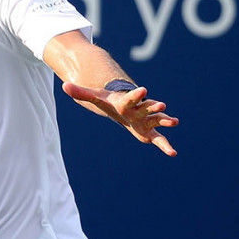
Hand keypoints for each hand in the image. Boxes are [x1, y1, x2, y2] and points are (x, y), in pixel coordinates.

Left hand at [62, 82, 178, 156]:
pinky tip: (172, 153)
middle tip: (162, 104)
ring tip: (174, 121)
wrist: (124, 107)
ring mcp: (146, 120)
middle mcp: (139, 109)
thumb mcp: (95, 98)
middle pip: (147, 108)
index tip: (143, 89)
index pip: (131, 98)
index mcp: (127, 102)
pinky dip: (165, 145)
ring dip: (165, 121)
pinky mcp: (149, 131)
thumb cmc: (109, 102)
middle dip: (154, 106)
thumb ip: (81, 92)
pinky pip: (159, 139)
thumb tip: (64, 85)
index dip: (136, 94)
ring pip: (157, 120)